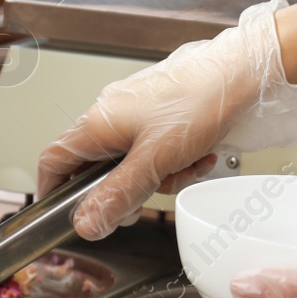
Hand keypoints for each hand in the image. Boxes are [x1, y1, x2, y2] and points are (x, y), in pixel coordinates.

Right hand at [37, 0, 296, 240]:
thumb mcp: (154, 162)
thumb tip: (86, 224)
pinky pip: (159, 148)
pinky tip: (202, 155)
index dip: (54, 191)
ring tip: (189, 168)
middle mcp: (111, 114)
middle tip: (145, 203)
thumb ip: (118, 195)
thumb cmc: (198, 103)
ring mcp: (137, 111)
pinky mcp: (163, 111)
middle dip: (127, 190)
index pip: (54, 160)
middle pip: (100, 168)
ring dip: (162, 176)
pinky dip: (179, 160)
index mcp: (97, 123)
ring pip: (134, 162)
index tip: (67, 215)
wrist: (242, 72)